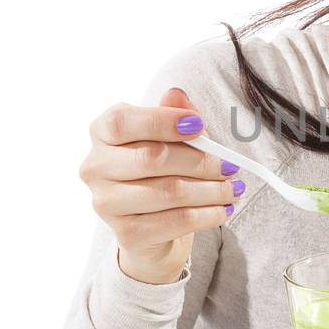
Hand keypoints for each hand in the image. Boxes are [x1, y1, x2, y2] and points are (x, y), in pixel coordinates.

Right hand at [79, 87, 239, 283]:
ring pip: (169, 192)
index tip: (199, 125)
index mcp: (101, 133)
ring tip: (234, 188)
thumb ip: (174, 114)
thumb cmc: (160, 169)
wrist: (150, 224)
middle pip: (151, 158)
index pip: (122, 122)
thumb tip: (177, 94)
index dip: (161, 121)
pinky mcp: (126, 234)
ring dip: (211, 190)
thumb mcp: (170, 136)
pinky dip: (207, 215)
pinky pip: (176, 221)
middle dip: (200, 161)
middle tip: (230, 166)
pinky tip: (224, 209)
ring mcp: (106, 203)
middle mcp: (95, 167)